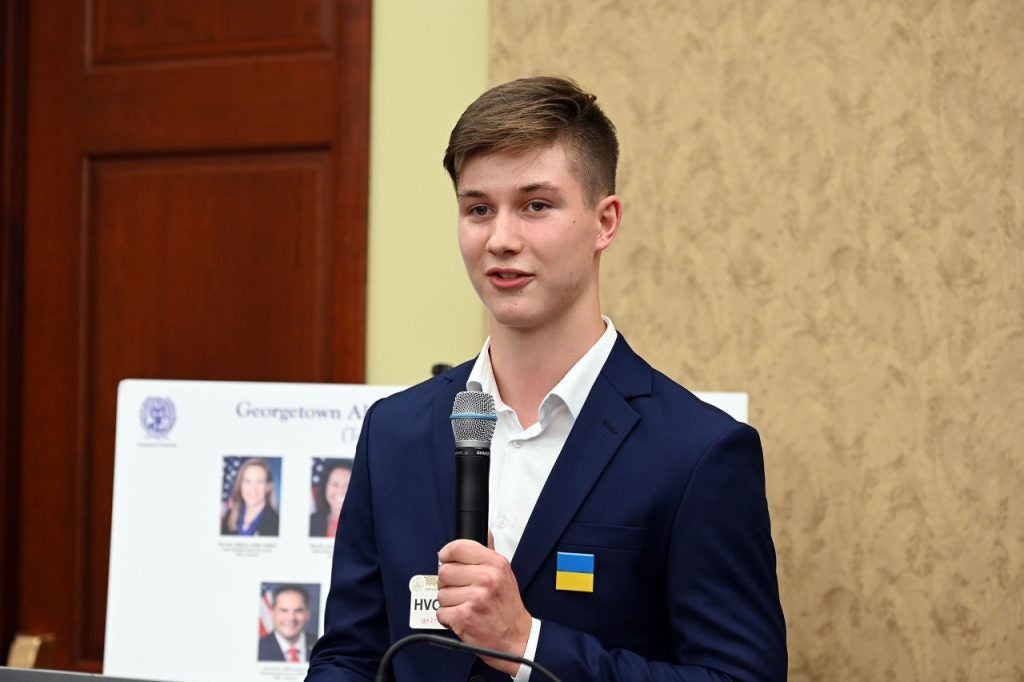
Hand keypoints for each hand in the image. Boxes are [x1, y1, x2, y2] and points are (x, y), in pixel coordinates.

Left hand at [436, 538, 531, 674]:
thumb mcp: (504, 573)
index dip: (446, 554)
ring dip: (449, 602)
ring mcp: (475, 598)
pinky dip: (448, 617)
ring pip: (441, 593)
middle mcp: (486, 579)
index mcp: (495, 564)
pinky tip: (462, 617)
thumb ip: (489, 552)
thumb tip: (484, 531)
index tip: (446, 559)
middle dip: (448, 582)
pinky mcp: (464, 617)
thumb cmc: (508, 606)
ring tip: (465, 605)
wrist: (516, 638)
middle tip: (461, 590)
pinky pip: (441, 612)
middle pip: (445, 571)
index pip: (458, 548)